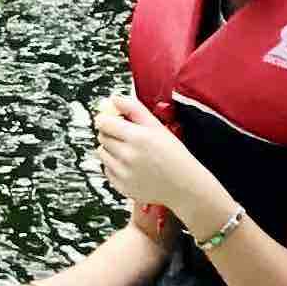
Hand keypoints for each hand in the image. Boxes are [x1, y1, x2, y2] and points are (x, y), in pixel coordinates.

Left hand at [90, 93, 213, 220]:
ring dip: (110, 148)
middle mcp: (128, 156)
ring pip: (102, 153)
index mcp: (138, 138)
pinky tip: (131, 165)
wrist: (185, 186)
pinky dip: (114, 165)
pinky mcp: (121, 186)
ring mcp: (123, 173)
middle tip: (126, 135)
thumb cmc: (175, 156)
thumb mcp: (158, 127)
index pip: (104, 123)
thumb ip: (134, 109)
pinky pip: (107, 170)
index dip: (105, 118)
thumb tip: (115, 99)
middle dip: (110, 133)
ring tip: (130, 150)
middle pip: (102, 136)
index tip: (110, 119)